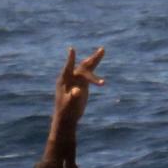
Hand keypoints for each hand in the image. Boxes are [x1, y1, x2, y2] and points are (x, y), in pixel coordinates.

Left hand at [44, 45, 103, 162]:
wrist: (67, 117)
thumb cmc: (66, 111)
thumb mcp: (70, 104)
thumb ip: (73, 97)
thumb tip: (77, 91)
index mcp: (64, 80)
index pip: (68, 67)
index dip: (71, 59)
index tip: (72, 49)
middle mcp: (71, 77)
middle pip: (82, 65)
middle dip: (92, 59)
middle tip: (102, 49)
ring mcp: (77, 80)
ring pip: (87, 68)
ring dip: (95, 59)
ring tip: (103, 50)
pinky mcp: (82, 84)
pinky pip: (89, 74)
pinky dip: (95, 67)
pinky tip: (99, 58)